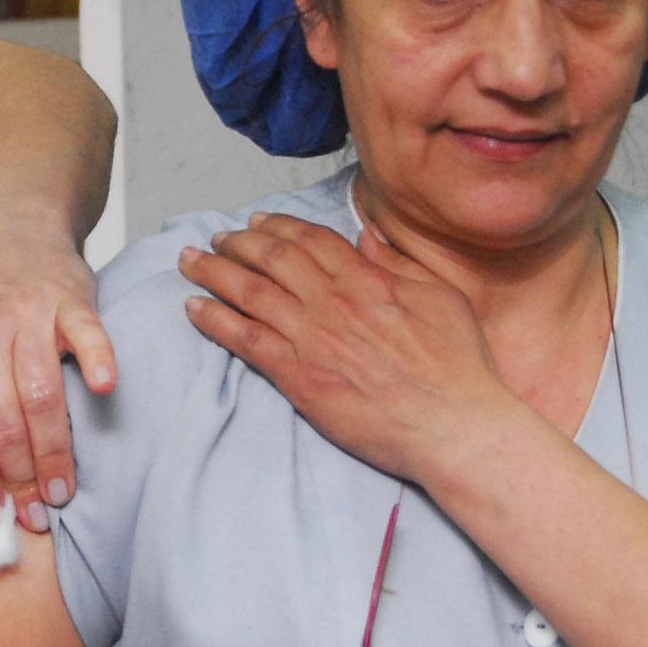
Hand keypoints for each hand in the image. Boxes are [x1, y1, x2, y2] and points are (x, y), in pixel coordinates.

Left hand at [0, 218, 116, 528]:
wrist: (7, 225)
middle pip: (1, 423)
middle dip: (19, 481)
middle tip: (35, 514)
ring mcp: (24, 312)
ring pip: (40, 396)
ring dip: (54, 454)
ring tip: (62, 491)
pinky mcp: (69, 297)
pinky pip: (86, 337)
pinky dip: (97, 364)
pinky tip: (104, 391)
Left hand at [176, 215, 516, 484]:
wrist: (453, 423)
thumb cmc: (457, 366)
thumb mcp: (440, 298)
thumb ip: (398, 264)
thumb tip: (369, 237)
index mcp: (368, 279)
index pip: (310, 240)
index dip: (277, 227)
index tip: (256, 223)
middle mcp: (333, 301)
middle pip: (271, 258)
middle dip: (237, 243)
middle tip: (216, 239)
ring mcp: (312, 336)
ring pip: (249, 292)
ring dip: (214, 272)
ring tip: (190, 262)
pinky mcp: (298, 375)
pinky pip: (245, 339)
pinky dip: (215, 319)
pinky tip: (194, 308)